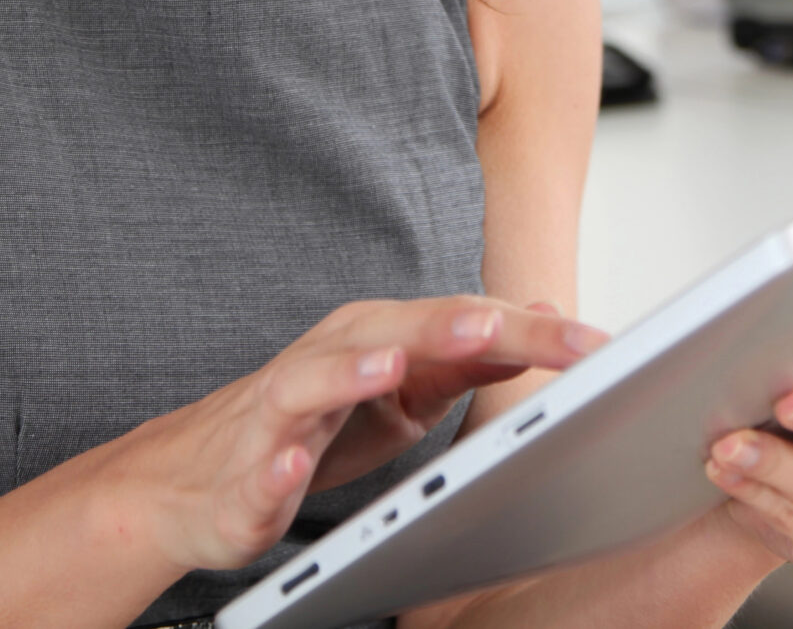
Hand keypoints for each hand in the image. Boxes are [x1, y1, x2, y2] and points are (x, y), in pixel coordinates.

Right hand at [107, 296, 605, 573]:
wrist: (198, 478)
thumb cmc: (315, 426)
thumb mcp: (409, 390)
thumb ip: (472, 354)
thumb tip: (544, 315)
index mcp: (383, 337)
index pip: (466, 324)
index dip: (532, 334)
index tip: (594, 345)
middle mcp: (334, 355)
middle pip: (400, 333)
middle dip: (453, 328)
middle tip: (505, 327)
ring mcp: (283, 408)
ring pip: (316, 379)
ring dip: (354, 371)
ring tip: (394, 367)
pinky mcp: (246, 465)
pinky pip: (262, 461)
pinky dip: (279, 459)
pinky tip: (297, 461)